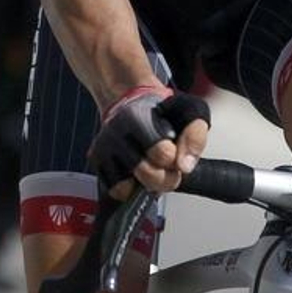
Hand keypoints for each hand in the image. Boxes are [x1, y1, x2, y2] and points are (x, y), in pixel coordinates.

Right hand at [87, 86, 209, 199]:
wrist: (132, 102)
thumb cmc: (162, 110)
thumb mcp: (189, 111)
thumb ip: (195, 136)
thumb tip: (185, 166)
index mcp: (137, 118)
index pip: (163, 154)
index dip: (175, 159)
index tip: (175, 152)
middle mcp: (115, 133)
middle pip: (146, 175)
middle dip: (165, 178)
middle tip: (168, 168)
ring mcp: (103, 147)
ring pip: (127, 188)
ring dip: (144, 185)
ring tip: (152, 169)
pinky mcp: (96, 160)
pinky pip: (115, 190)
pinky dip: (129, 188)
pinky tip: (137, 173)